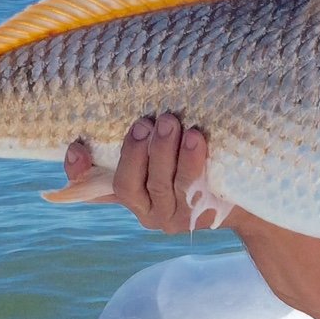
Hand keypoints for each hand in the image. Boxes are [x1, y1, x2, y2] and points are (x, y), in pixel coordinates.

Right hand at [64, 112, 225, 233]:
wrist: (243, 196)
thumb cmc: (195, 163)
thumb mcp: (166, 153)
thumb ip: (144, 139)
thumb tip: (123, 101)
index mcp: (128, 193)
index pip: (89, 186)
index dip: (78, 171)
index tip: (77, 149)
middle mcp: (144, 210)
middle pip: (127, 184)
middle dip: (135, 151)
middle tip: (146, 122)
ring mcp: (171, 217)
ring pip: (160, 184)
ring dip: (163, 151)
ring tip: (170, 121)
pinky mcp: (197, 217)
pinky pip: (191, 187)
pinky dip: (191, 160)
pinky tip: (195, 138)